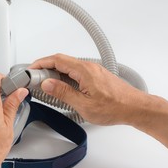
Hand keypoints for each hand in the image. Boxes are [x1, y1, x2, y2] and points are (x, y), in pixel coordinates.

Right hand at [29, 54, 147, 124]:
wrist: (135, 108)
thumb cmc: (115, 107)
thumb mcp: (84, 105)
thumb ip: (63, 92)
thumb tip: (48, 84)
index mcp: (84, 71)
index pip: (57, 60)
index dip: (41, 63)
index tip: (31, 69)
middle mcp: (89, 67)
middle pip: (61, 61)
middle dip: (45, 67)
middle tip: (36, 79)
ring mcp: (93, 71)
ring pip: (68, 66)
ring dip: (55, 72)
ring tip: (47, 85)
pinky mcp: (96, 76)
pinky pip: (76, 72)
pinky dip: (65, 76)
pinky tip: (63, 87)